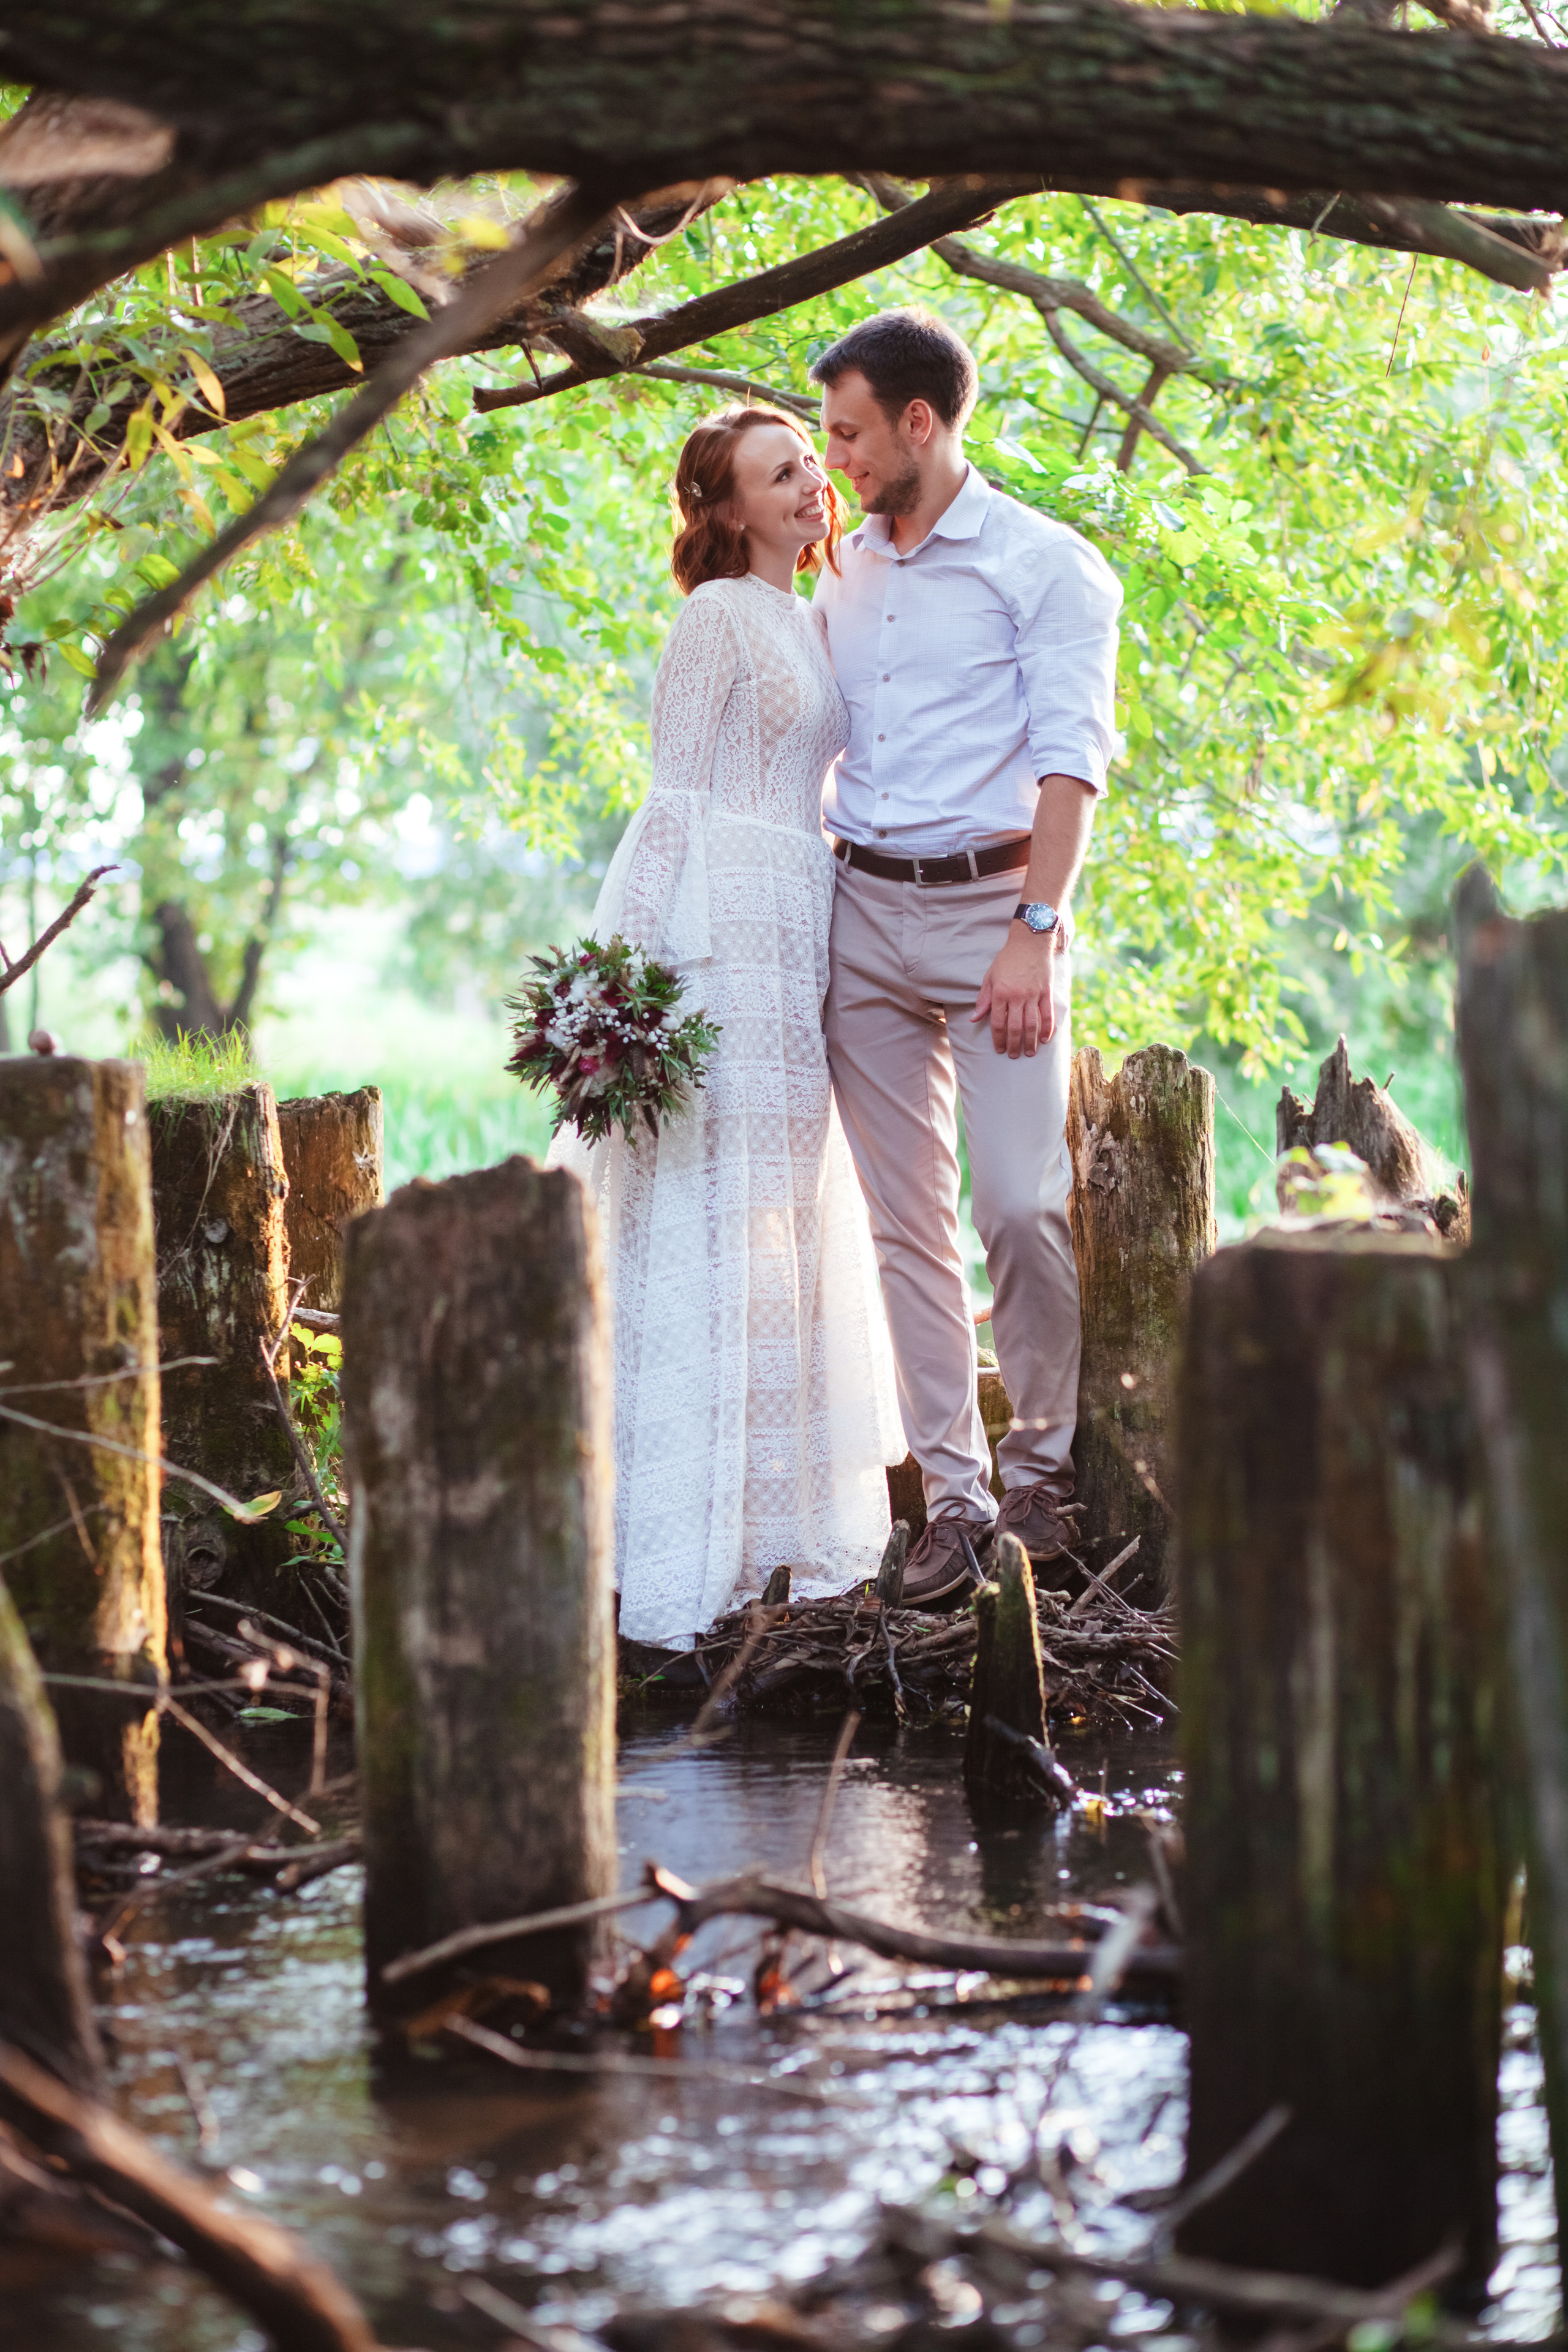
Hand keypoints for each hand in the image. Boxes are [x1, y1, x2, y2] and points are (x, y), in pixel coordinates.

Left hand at [972, 922, 1058, 1057]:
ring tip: (1029, 1053)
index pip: (997, 1022)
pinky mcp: (1046, 992)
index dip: (998, 1039)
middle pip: (1015, 1027)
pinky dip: (1047, 1029)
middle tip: (1014, 1056)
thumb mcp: (990, 976)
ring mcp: (1033, 995)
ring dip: (1030, 1042)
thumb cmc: (1007, 959)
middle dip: (1014, 1044)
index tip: (999, 1049)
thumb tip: (974, 1018)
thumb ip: (983, 999)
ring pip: (1032, 1024)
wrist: (1030, 941)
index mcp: (1000, 993)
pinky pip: (1047, 1015)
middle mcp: (1017, 996)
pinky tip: (1044, 1040)